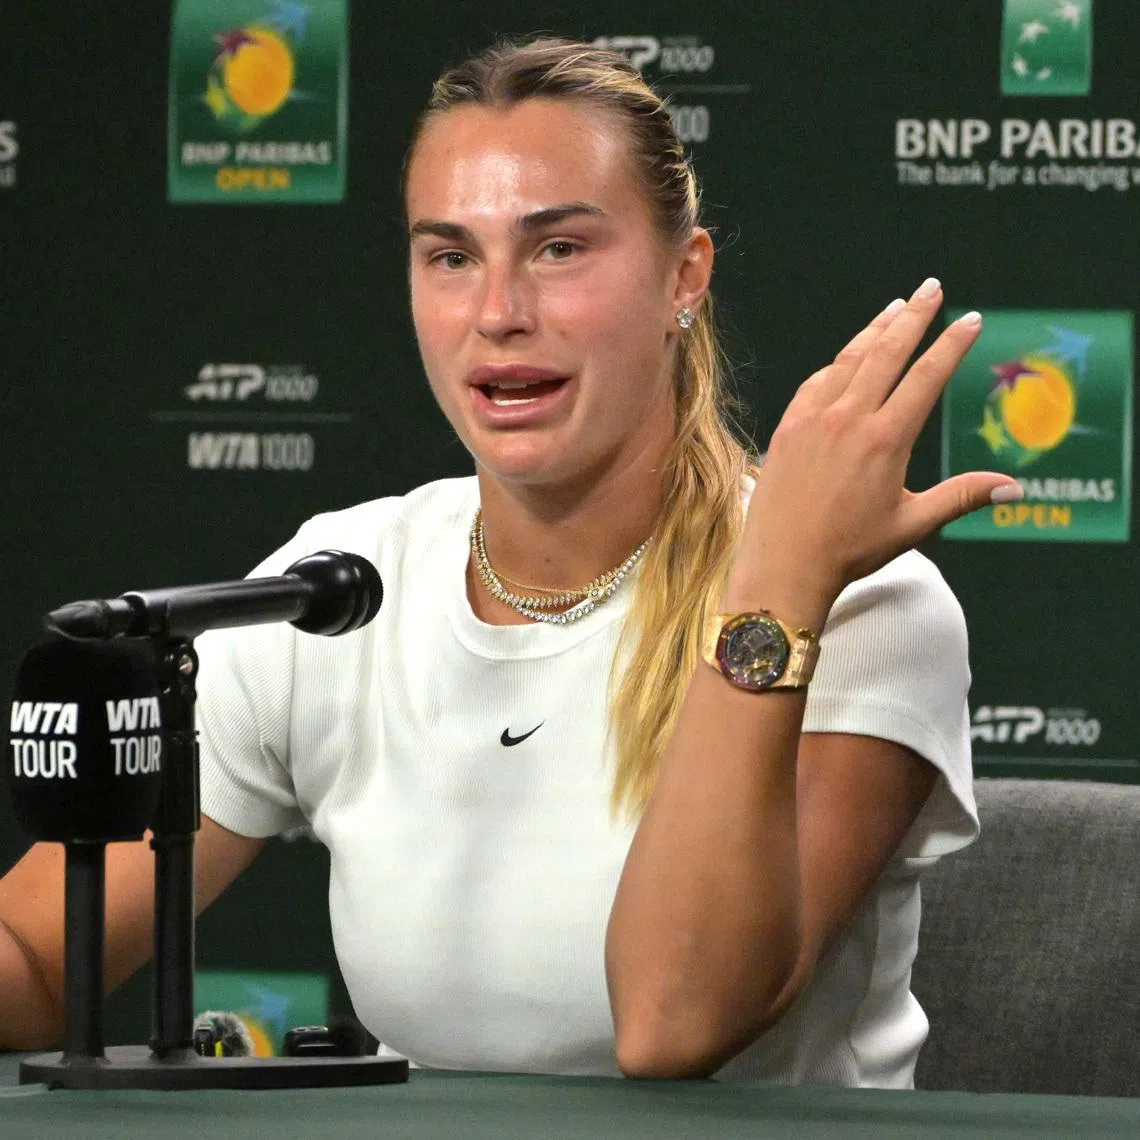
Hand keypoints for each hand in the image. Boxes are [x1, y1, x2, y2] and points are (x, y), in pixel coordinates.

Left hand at [728, 279, 1021, 619]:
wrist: (783, 564)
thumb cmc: (848, 550)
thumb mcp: (912, 524)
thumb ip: (961, 496)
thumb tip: (1014, 486)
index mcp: (886, 439)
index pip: (927, 376)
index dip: (952, 344)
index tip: (970, 320)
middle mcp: (849, 419)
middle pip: (887, 352)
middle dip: (914, 317)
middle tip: (932, 288)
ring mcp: (813, 419)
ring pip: (849, 360)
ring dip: (874, 331)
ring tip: (895, 308)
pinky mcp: (787, 427)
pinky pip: (815, 383)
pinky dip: (836, 364)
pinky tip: (846, 356)